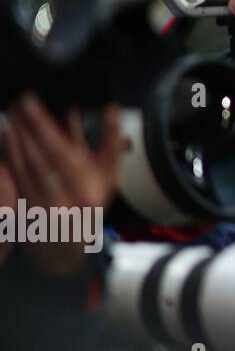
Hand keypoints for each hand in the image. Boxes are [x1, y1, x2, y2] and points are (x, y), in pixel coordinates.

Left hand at [2, 96, 120, 274]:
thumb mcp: (109, 175)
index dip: (44, 126)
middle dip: (26, 128)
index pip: (61, 152)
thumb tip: (109, 109)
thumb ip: (109, 141)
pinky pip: (15, 181)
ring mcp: (41, 210)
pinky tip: (6, 142)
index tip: (31, 103)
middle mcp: (64, 202)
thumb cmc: (90, 203)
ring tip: (11, 118)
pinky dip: (9, 159)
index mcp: (89, 190)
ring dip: (14, 141)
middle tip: (18, 104)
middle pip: (39, 157)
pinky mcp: (23, 214)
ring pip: (23, 168)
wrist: (67, 247)